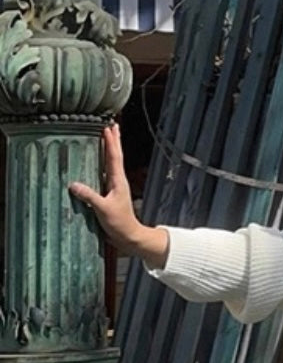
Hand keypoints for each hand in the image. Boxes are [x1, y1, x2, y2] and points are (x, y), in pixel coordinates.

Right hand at [68, 125, 168, 267]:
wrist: (129, 236)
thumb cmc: (119, 223)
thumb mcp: (103, 209)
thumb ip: (89, 197)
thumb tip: (73, 184)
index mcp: (118, 181)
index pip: (114, 157)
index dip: (111, 142)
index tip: (108, 127)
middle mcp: (117, 181)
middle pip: (115, 156)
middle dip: (113, 141)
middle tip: (112, 125)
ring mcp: (114, 187)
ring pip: (111, 164)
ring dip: (109, 150)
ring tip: (106, 137)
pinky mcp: (109, 194)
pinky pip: (104, 174)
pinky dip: (101, 163)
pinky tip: (96, 162)